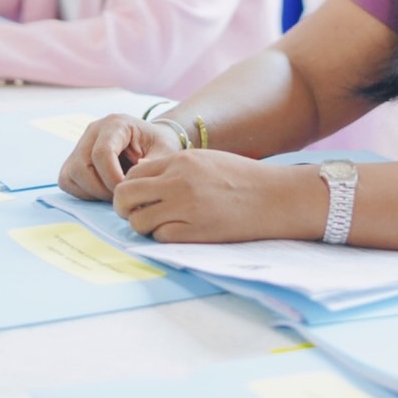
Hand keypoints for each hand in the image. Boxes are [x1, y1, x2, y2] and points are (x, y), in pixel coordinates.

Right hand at [57, 114, 182, 200]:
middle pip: (81, 166)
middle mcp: (93, 130)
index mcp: (115, 124)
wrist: (153, 141)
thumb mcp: (164, 153)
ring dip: (92, 191)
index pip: (102, 152)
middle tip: (122, 196)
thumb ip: (152, 166)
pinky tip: (103, 191)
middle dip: (101, 188)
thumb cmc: (159, 146)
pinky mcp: (74, 159)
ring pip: (71, 174)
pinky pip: (67, 180)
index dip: (112, 178)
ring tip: (115, 194)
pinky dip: (83, 192)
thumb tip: (129, 180)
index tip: (128, 191)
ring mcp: (81, 144)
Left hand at [112, 150, 325, 243]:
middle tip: (137, 214)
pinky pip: (160, 237)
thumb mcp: (205, 160)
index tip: (140, 198)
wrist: (273, 197)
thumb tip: (142, 178)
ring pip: (138, 221)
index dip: (131, 189)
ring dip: (144, 225)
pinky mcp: (194, 232)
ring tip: (162, 224)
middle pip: (125, 196)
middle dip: (124, 208)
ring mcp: (184, 207)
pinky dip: (163, 237)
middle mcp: (177, 182)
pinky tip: (179, 232)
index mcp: (180, 161)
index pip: (133, 175)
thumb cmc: (241, 178)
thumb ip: (174, 167)